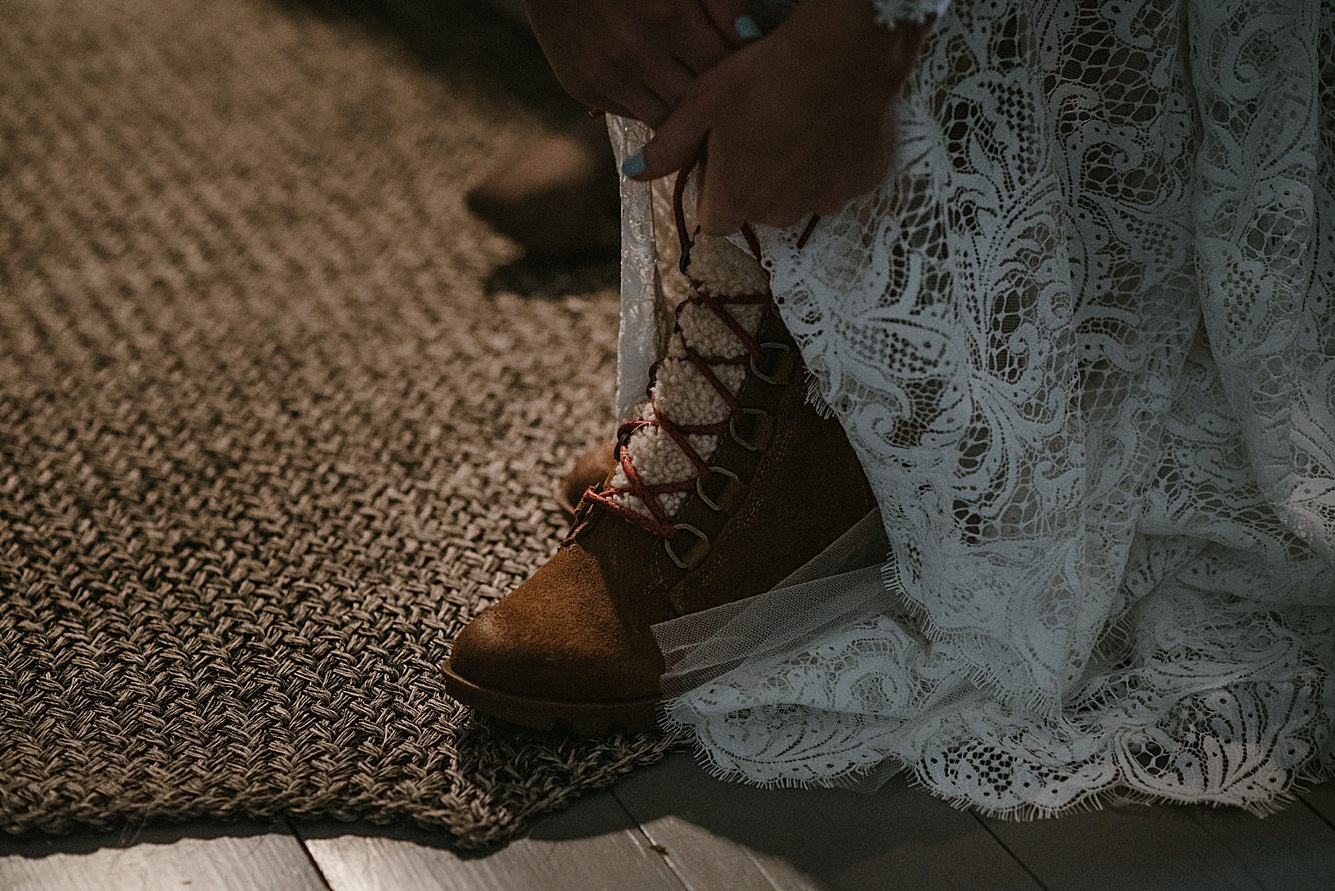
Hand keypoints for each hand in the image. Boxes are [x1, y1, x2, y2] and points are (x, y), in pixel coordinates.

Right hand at [522, 0, 756, 127]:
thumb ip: (721, 1)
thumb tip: (751, 37)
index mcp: (669, 13)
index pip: (724, 67)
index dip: (741, 76)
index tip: (750, 79)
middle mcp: (636, 51)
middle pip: (698, 102)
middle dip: (718, 106)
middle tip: (733, 107)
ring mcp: (607, 75)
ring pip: (668, 122)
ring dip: (687, 118)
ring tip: (703, 112)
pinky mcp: (584, 89)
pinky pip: (634, 116)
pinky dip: (653, 109)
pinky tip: (663, 96)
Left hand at [633, 0, 927, 233]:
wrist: (843, 54)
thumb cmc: (763, 76)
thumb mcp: (702, 104)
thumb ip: (668, 146)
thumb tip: (631, 174)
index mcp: (736, 200)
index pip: (716, 221)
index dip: (715, 191)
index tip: (722, 157)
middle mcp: (780, 214)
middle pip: (758, 210)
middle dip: (755, 182)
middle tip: (760, 130)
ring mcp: (825, 201)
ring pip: (800, 198)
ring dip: (794, 175)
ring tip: (796, 125)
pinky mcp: (862, 183)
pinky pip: (839, 181)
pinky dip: (833, 162)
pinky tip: (829, 125)